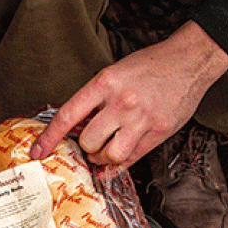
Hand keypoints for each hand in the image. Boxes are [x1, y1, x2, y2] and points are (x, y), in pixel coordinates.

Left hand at [29, 21, 227, 166]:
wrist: (189, 60)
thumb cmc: (150, 66)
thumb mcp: (114, 73)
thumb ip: (95, 100)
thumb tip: (75, 128)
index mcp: (105, 83)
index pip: (68, 115)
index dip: (50, 137)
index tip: (38, 151)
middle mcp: (122, 102)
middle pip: (89, 141)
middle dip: (86, 146)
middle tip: (91, 142)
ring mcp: (142, 119)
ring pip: (110, 155)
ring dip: (103, 157)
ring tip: (105, 149)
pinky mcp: (160, 131)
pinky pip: (132, 159)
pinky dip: (117, 167)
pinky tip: (111, 168)